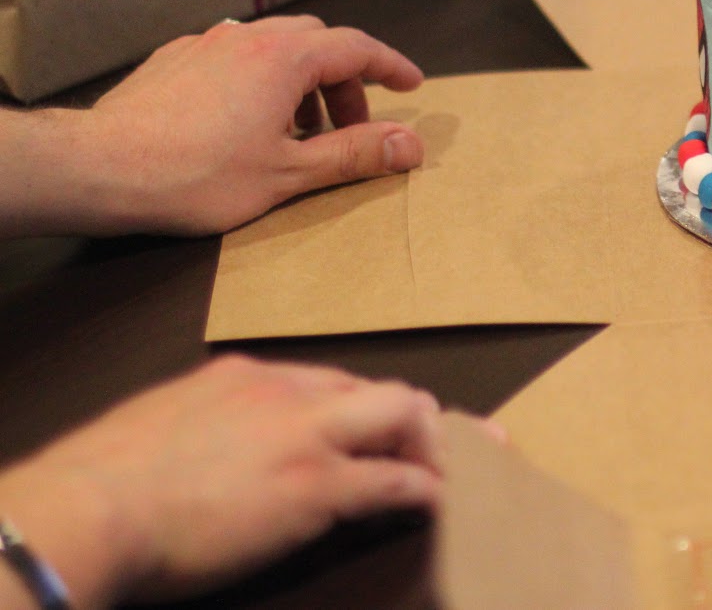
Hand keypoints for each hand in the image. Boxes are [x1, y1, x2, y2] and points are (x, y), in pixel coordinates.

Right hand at [0, 355, 442, 609]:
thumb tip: (213, 449)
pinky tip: (440, 505)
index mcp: (245, 376)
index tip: (375, 431)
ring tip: (448, 477)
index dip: (360, 410)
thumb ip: (203, 425)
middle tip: (437, 450)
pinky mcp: (320, 485)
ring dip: (433, 448)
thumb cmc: (103, 482)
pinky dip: (427, 491)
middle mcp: (286, 391)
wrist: (90, 508)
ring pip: (405, 416)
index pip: (329, 383)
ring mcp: (308, 434)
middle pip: (380, 390)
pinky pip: (397, 481)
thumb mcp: (161, 426)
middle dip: (416, 420)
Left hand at [19, 15, 425, 235]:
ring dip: (300, 82)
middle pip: (316, 42)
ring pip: (272, 46)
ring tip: (296, 132)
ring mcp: (204, 44)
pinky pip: (232, 56)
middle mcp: (247, 37)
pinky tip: (244, 122)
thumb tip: (411, 144)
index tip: (412, 85)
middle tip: (350, 127)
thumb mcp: (288, 174)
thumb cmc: (194, 176)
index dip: (391, 65)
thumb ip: (354, 155)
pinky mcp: (172, 61)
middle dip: (343, 80)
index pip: (356, 47)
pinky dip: (258, 80)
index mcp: (284, 58)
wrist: (98, 168)